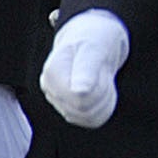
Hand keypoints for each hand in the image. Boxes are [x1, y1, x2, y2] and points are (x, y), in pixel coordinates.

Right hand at [37, 11, 125, 130]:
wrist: (95, 38)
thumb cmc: (94, 39)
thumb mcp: (94, 48)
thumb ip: (86, 70)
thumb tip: (79, 93)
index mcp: (52, 75)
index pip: (80, 100)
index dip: (98, 88)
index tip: (100, 68)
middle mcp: (51, 91)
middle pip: (86, 110)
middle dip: (103, 92)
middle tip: (103, 71)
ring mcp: (60, 102)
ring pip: (90, 117)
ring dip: (105, 99)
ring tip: (102, 78)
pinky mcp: (72, 110)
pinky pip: (92, 120)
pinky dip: (104, 107)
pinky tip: (103, 89)